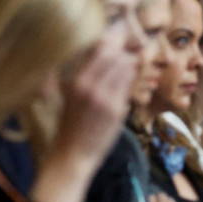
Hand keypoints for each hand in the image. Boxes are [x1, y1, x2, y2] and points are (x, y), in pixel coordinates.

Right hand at [49, 29, 137, 169]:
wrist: (72, 155)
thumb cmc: (71, 128)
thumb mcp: (71, 98)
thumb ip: (87, 80)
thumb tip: (107, 63)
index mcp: (76, 80)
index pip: (100, 50)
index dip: (115, 45)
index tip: (121, 47)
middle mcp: (89, 86)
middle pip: (115, 56)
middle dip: (125, 55)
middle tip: (130, 58)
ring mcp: (103, 98)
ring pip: (124, 70)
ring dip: (130, 68)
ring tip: (131, 71)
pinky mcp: (115, 111)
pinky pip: (127, 88)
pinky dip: (131, 84)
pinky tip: (131, 86)